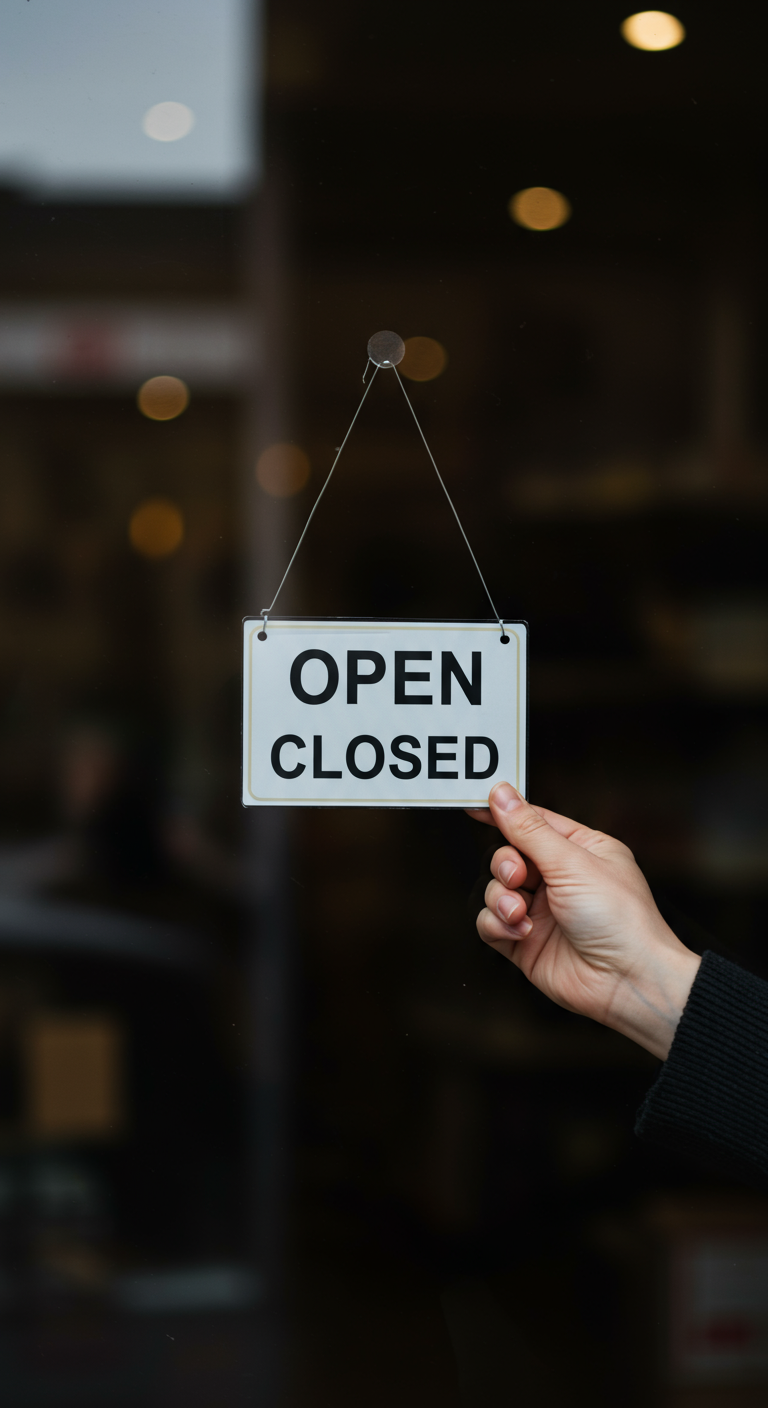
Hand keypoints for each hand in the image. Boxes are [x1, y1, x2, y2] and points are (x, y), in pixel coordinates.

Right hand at [468, 782, 700, 1059]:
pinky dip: (498, 925)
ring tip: (521, 912)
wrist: (627, 981)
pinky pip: (490, 922)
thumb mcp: (573, 863)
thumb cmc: (621, 921)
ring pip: (495, 890)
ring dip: (502, 899)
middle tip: (517, 875)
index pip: (534, 822)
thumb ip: (530, 830)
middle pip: (508, 855)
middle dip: (506, 864)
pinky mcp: (524, 942)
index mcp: (581, 850)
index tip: (476, 806)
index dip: (505, 813)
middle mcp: (560, 879)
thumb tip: (503, 795)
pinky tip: (521, 931)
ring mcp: (541, 911)